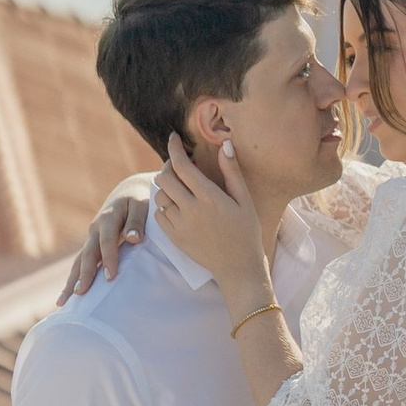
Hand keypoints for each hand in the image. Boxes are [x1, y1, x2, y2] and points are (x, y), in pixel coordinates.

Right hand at [59, 178, 152, 302]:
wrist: (128, 192)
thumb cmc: (139, 200)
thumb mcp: (141, 204)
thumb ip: (137, 221)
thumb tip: (133, 239)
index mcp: (108, 218)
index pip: (107, 241)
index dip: (109, 258)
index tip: (111, 277)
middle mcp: (95, 230)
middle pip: (87, 254)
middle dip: (84, 274)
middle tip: (81, 292)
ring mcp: (90, 239)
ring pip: (79, 262)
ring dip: (71, 281)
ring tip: (63, 301)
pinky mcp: (91, 247)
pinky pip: (80, 265)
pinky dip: (72, 280)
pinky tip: (66, 298)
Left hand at [154, 130, 274, 298]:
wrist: (238, 267)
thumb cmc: (246, 231)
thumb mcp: (244, 200)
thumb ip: (232, 171)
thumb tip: (225, 144)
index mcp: (210, 197)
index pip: (183, 166)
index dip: (174, 148)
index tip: (173, 138)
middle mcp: (192, 210)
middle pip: (164, 178)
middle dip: (168, 166)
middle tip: (178, 165)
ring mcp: (181, 225)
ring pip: (159, 197)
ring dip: (166, 187)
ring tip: (179, 187)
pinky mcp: (174, 238)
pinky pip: (159, 215)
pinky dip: (164, 206)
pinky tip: (178, 206)